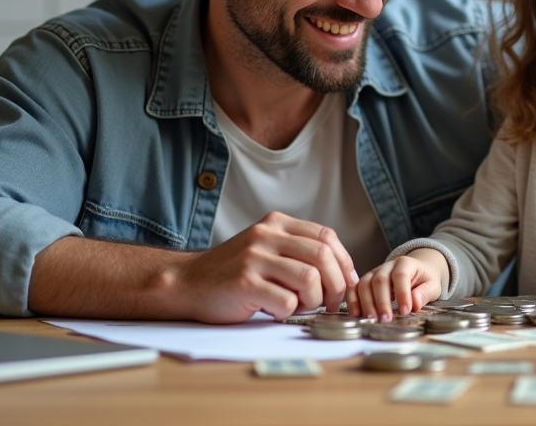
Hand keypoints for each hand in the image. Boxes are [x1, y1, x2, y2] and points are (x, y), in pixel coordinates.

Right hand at [178, 211, 357, 321]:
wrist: (187, 283)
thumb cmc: (232, 272)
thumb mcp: (265, 248)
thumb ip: (297, 252)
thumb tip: (342, 273)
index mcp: (276, 223)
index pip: (326, 236)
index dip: (344, 262)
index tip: (348, 282)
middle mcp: (266, 235)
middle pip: (323, 257)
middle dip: (337, 285)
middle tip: (332, 304)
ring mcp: (254, 258)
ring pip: (309, 279)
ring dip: (313, 300)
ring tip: (300, 306)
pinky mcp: (244, 283)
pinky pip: (286, 301)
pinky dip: (288, 312)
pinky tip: (275, 310)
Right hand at [346, 249, 447, 321]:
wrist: (418, 270)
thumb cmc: (425, 279)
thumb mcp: (433, 285)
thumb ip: (424, 293)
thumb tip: (414, 303)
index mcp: (406, 263)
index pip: (401, 276)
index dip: (402, 293)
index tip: (405, 311)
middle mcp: (388, 265)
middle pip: (380, 280)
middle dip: (381, 302)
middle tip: (385, 319)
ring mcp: (375, 271)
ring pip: (365, 283)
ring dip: (366, 303)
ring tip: (372, 319)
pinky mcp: (367, 280)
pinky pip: (355, 287)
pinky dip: (353, 300)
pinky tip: (356, 313)